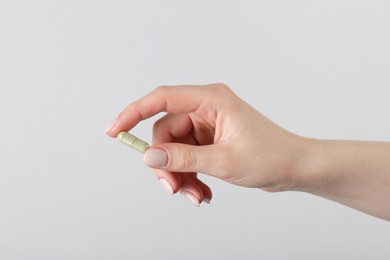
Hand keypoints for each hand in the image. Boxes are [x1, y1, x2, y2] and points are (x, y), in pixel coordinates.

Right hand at [106, 84, 306, 205]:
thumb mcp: (223, 160)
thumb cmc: (271, 156)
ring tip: (196, 196)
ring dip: (181, 176)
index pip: (162, 99)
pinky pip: (187, 158)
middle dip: (167, 164)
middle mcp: (206, 108)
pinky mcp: (209, 140)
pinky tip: (204, 192)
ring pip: (175, 149)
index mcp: (211, 100)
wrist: (295, 168)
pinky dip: (190, 177)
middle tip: (173, 189)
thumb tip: (150, 156)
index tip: (115, 132)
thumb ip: (184, 158)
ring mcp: (207, 125)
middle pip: (166, 133)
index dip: (133, 113)